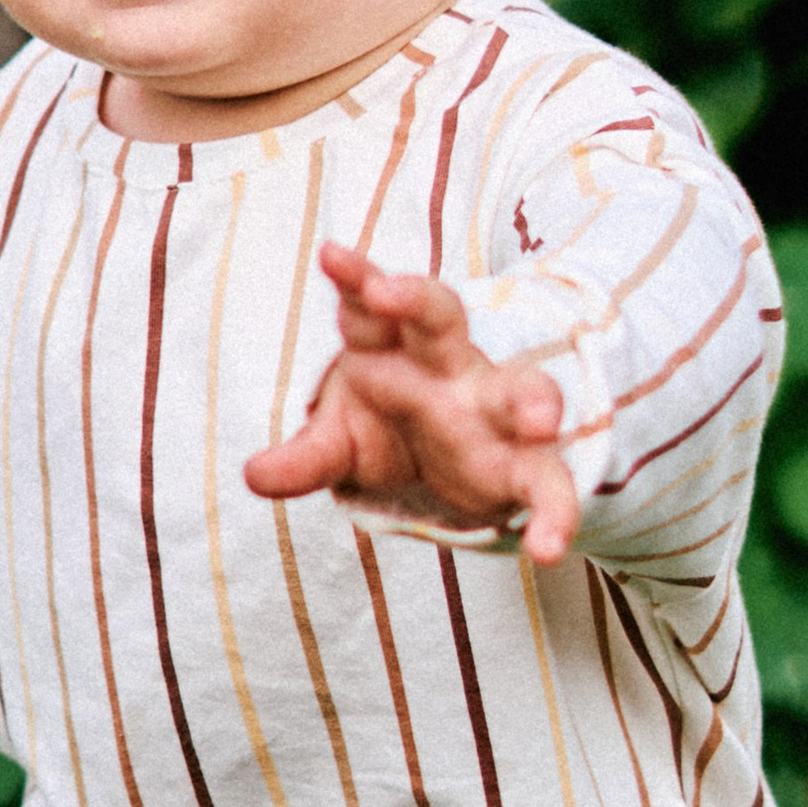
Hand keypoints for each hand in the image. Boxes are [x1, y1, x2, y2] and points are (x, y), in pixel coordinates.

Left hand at [243, 241, 581, 563]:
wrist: (452, 466)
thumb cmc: (391, 430)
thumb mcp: (342, 445)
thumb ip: (307, 458)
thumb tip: (254, 475)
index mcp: (395, 351)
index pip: (370, 311)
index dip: (354, 281)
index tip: (330, 256)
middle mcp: (448, 369)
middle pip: (440, 318)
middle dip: (418, 302)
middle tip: (393, 293)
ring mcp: (494, 412)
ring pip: (519, 388)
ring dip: (534, 400)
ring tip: (541, 421)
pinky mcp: (523, 465)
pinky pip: (546, 482)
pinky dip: (553, 514)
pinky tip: (549, 549)